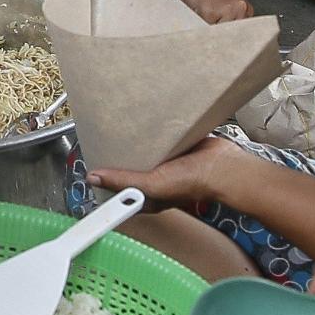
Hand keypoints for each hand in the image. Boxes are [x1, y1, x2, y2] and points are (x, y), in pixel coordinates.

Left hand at [89, 133, 249, 210]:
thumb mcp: (152, 185)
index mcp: (147, 194)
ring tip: (118, 125)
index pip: (118, 188)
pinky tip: (143, 120)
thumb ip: (123, 181)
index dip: (104, 178)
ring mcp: (166, 161)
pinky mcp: (175, 146)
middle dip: (117, 155)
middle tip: (101, 139)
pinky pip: (159, 138)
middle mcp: (155, 178)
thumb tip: (94, 178)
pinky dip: (152, 131)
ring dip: (134, 140)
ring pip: (143, 150)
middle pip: (128, 165)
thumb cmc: (194, 184)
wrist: (224, 167)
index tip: (89, 165)